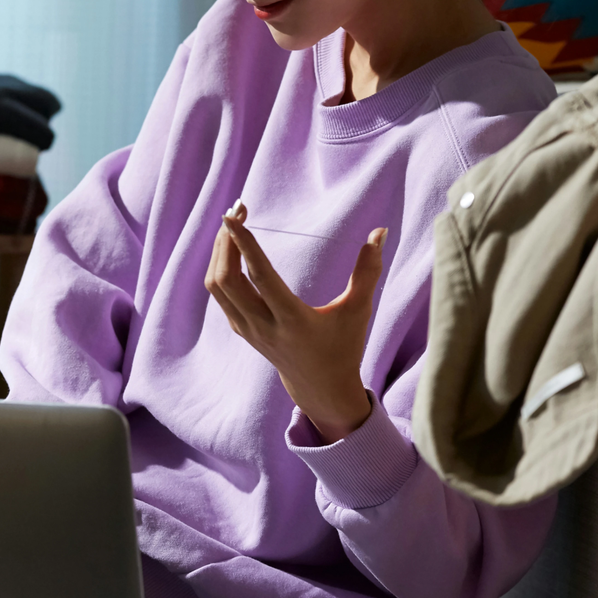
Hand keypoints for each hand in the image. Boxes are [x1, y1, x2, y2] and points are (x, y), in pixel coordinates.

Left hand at [204, 200, 386, 442]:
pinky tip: (231, 249)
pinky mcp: (241, 329)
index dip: (245, 245)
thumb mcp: (359, 310)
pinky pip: (220, 294)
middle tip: (236, 210)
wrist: (320, 387)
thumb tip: (380, 232)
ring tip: (232, 225)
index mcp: (292, 320)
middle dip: (227, 242)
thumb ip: (368, 271)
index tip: (232, 217)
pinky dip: (220, 268)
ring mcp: (248, 329)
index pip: (260, 277)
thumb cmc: (344, 346)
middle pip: (227, 280)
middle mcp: (264, 325)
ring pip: (217, 287)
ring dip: (219, 253)